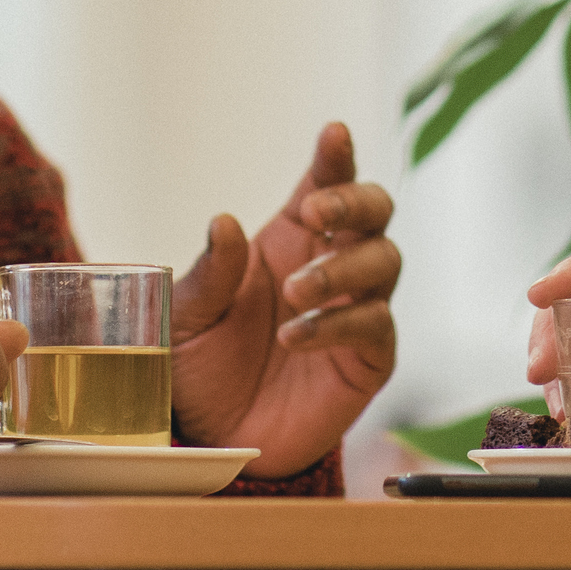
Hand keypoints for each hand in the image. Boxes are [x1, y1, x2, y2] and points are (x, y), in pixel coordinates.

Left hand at [171, 122, 398, 478]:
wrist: (213, 436)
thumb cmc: (201, 363)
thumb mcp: (185, 316)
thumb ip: (209, 275)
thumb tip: (225, 223)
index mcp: (290, 238)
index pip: (325, 183)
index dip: (335, 156)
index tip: (332, 133)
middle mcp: (331, 264)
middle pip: (376, 211)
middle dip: (356, 200)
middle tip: (317, 212)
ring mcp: (356, 309)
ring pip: (385, 262)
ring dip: (342, 267)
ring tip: (295, 292)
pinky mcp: (368, 358)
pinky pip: (375, 325)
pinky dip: (339, 323)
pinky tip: (294, 336)